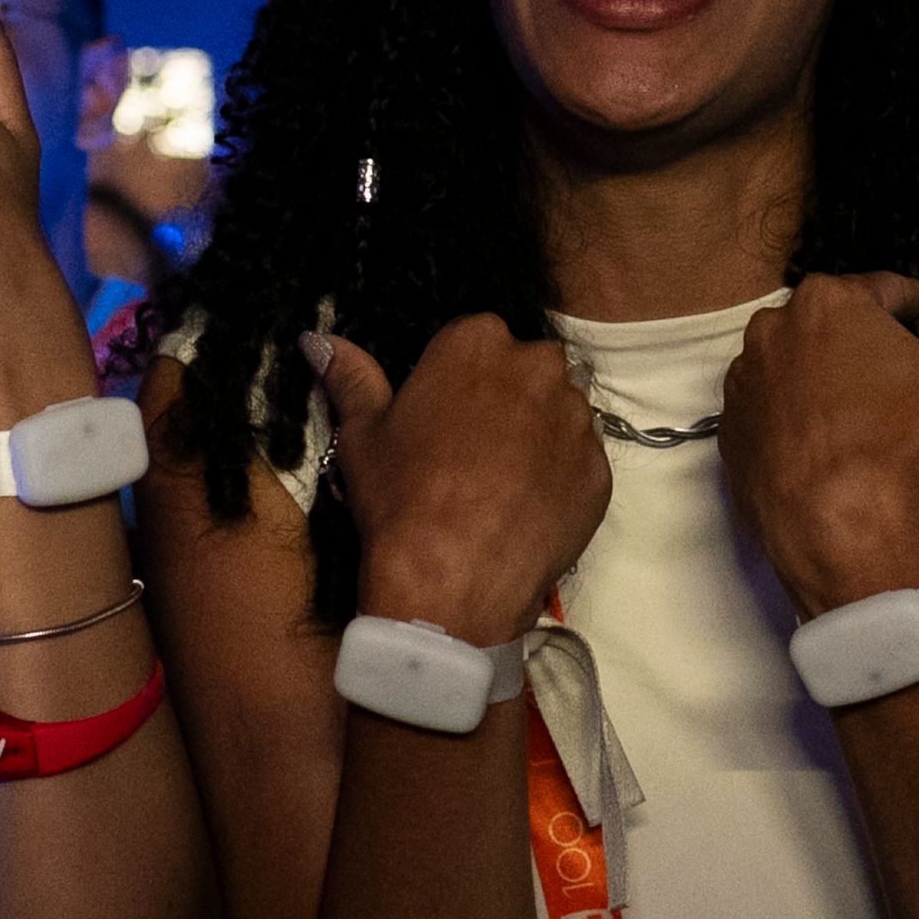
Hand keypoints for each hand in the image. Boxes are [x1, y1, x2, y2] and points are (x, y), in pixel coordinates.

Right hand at [309, 315, 610, 647]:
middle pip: (524, 370)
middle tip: (469, 451)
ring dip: (535, 436)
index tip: (440, 417)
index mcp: (478, 342)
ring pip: (557, 413)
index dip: (454, 380)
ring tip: (497, 486)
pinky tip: (524, 510)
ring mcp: (576, 419)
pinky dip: (558, 479)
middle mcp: (539, 367)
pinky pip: (578, 463)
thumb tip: (318, 340)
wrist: (451, 579)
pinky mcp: (600, 470)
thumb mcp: (362, 433)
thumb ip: (350, 377)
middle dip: (504, 398)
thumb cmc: (400, 497)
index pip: (473, 340)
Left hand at [720, 247, 918, 618]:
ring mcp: (744, 382)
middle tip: (900, 404)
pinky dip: (798, 425)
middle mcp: (773, 328)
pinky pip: (773, 413)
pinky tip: (830, 457)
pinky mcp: (730, 432)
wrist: (845, 532)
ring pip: (803, 367)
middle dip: (870, 353)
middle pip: (841, 326)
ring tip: (865, 433)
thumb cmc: (908, 446)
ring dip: (830, 386)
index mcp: (829, 298)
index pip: (892, 293)